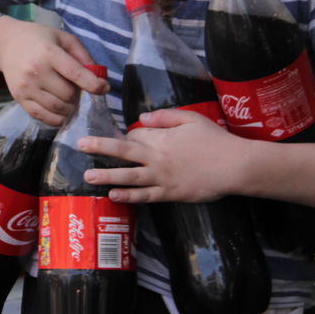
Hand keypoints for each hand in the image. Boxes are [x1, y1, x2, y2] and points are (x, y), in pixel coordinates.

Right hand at [0, 17, 106, 125]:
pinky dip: (57, 118)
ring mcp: (26, 87)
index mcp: (49, 53)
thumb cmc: (39, 39)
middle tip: (75, 87)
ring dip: (69, 107)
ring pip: (58, 109)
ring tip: (67, 96)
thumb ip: (83, 55)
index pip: (75, 73)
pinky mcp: (19, 99)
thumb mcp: (63, 38)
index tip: (103, 88)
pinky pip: (44, 118)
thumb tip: (98, 77)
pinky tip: (60, 110)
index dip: (94, 84)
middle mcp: (36, 72)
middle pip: (68, 94)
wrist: (7, 44)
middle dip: (78, 94)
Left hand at [78, 108, 244, 203]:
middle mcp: (157, 158)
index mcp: (162, 138)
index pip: (135, 135)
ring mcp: (162, 178)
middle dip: (100, 148)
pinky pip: (145, 196)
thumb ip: (165, 117)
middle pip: (124, 152)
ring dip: (107, 176)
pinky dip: (128, 197)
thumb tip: (142, 119)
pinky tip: (113, 196)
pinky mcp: (170, 194)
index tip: (123, 139)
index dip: (126, 136)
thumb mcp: (191, 118)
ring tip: (88, 176)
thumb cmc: (215, 140)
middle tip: (80, 145)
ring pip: (129, 177)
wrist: (234, 166)